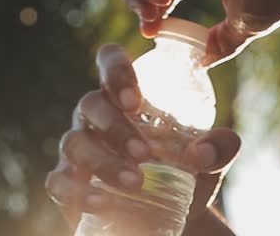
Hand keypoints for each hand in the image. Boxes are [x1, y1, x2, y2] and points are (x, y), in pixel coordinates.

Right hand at [45, 44, 241, 228]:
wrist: (170, 217)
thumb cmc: (184, 171)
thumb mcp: (210, 158)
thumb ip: (219, 146)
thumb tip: (205, 151)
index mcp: (125, 94)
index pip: (110, 62)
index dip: (116, 71)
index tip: (135, 100)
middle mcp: (95, 114)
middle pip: (91, 104)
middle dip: (116, 127)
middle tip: (145, 152)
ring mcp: (77, 147)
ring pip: (75, 144)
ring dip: (104, 162)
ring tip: (136, 183)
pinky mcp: (66, 183)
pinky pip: (60, 182)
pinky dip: (78, 192)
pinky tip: (103, 203)